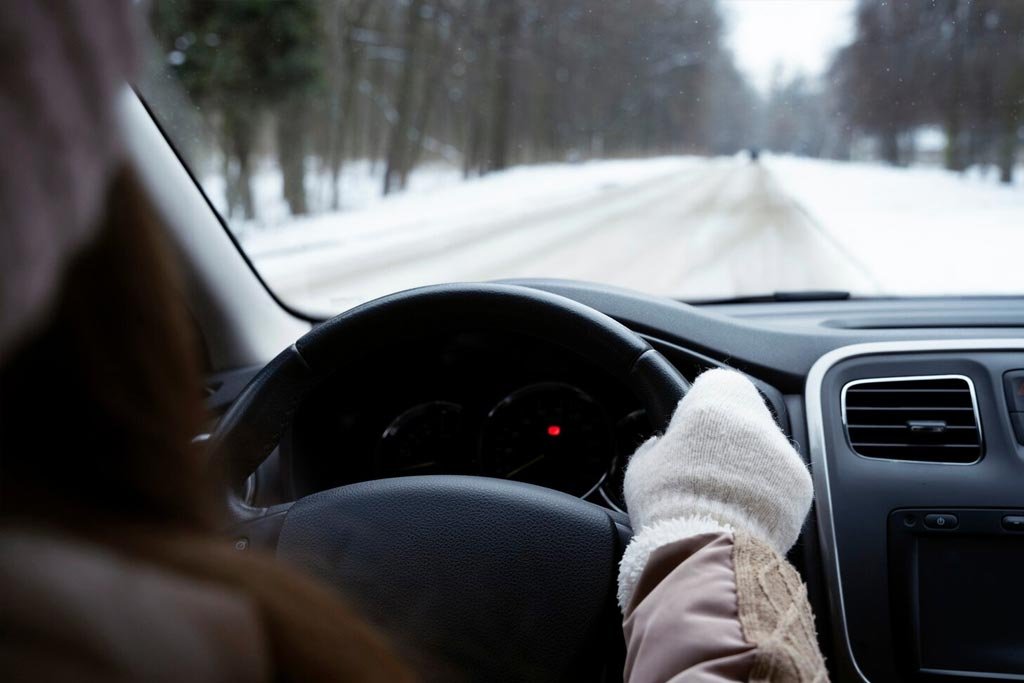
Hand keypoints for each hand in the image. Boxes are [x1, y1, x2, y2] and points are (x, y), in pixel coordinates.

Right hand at [617, 369, 812, 607]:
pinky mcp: (801, 485)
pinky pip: (783, 481)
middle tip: (705, 468)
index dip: (699, 408)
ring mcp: (784, 451)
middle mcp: (755, 418)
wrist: (705, 547)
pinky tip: (744, 512)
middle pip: (745, 416)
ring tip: (724, 496)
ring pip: (766, 449)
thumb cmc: (667, 502)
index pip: (714, 384)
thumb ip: (657, 446)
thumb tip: (661, 446)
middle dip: (729, 438)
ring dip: (750, 465)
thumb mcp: (644, 465)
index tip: (689, 432)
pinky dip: (768, 493)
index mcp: (714, 400)